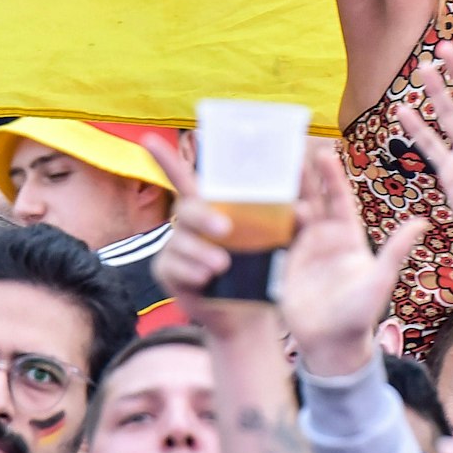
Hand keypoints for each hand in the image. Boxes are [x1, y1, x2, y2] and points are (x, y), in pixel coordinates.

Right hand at [142, 133, 281, 338]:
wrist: (251, 313)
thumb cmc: (264, 268)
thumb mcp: (279, 241)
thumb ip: (290, 223)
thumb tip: (303, 209)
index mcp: (212, 207)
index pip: (186, 177)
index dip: (165, 159)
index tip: (149, 140)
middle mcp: (190, 224)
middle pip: (187, 207)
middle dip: (204, 216)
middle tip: (225, 228)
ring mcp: (176, 247)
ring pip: (181, 240)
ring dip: (201, 252)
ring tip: (222, 265)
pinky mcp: (168, 272)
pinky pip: (172, 266)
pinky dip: (191, 271)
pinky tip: (206, 279)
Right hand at [280, 144, 427, 377]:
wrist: (332, 345)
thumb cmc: (360, 314)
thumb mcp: (380, 279)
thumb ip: (396, 250)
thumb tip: (422, 222)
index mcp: (347, 235)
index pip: (338, 198)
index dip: (331, 176)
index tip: (324, 153)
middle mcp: (324, 237)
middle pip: (312, 198)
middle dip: (302, 174)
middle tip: (287, 149)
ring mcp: (303, 249)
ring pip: (290, 213)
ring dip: (280, 192)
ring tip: (265, 170)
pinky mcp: (284, 264)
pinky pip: (273, 236)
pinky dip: (265, 220)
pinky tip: (251, 204)